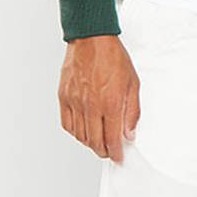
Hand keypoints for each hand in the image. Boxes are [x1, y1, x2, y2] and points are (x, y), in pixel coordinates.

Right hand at [58, 35, 139, 162]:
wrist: (91, 39)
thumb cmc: (113, 57)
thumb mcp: (133, 83)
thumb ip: (132, 111)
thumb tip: (129, 132)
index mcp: (111, 103)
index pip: (113, 138)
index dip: (116, 152)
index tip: (118, 157)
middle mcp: (91, 105)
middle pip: (95, 141)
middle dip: (104, 151)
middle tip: (109, 152)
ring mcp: (75, 102)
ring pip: (80, 135)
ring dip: (89, 143)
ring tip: (97, 142)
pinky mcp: (64, 96)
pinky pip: (67, 124)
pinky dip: (75, 132)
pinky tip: (82, 131)